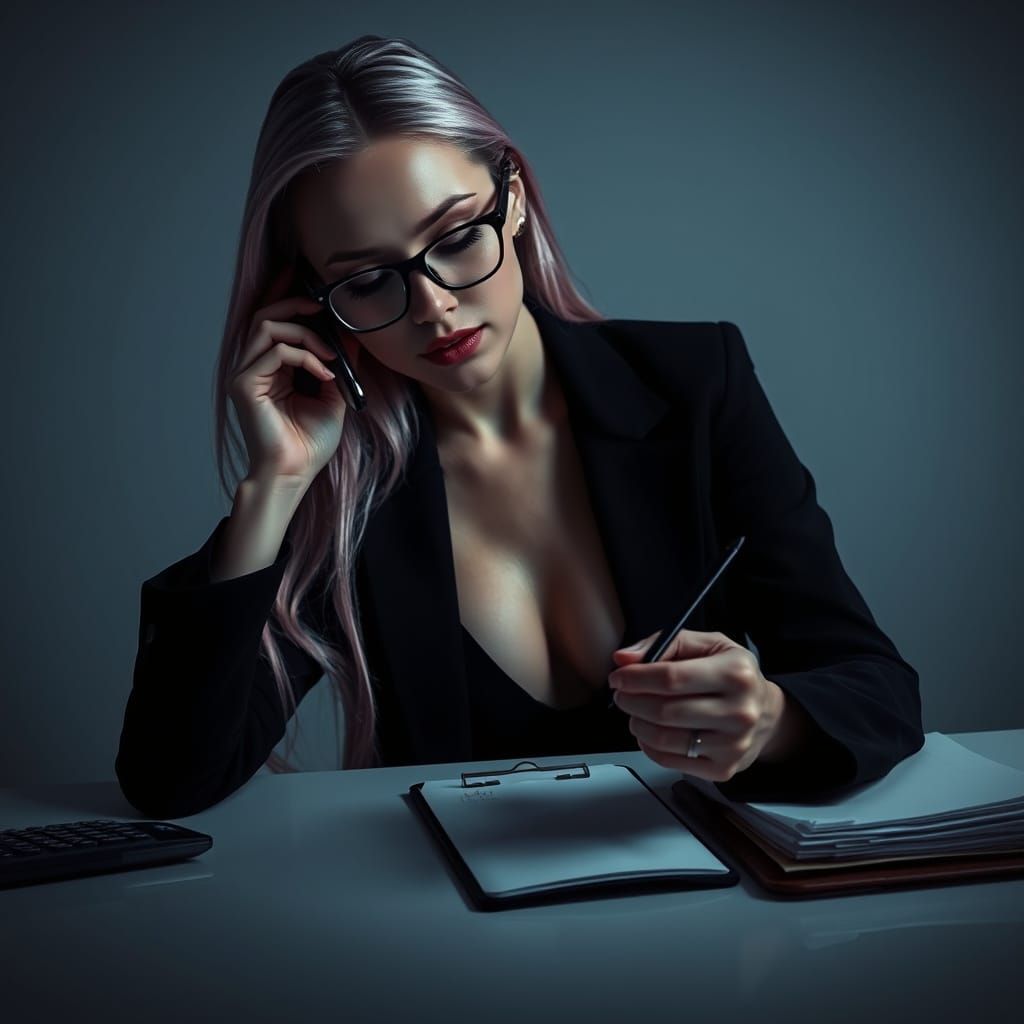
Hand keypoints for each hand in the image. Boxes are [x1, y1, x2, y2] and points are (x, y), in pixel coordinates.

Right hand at [228, 263, 361, 489]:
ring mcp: (245, 374)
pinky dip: (304, 356)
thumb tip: (351, 333)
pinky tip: (324, 373)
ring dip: (306, 333)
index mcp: (270, 368)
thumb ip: (338, 363)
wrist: (295, 473)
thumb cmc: (311, 443)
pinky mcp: (244, 384)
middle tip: (325, 308)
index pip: (273, 320)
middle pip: (266, 314)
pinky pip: (275, 351)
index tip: (305, 276)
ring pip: (267, 326)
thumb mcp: (334, 394)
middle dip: (296, 304)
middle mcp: (253, 367)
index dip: (284, 293)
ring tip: (330, 355)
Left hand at [608, 628, 784, 781]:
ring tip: (635, 712)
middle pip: (664, 711)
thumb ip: (665, 644)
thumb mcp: (708, 645)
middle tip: (622, 694)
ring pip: (664, 739)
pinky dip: (649, 745)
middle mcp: (739, 712)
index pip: (671, 678)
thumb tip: (625, 658)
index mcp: (736, 673)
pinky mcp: (722, 769)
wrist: (765, 713)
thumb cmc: (732, 675)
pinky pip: (669, 761)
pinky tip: (650, 731)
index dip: (635, 678)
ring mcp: (732, 745)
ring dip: (636, 724)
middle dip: (631, 702)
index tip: (618, 677)